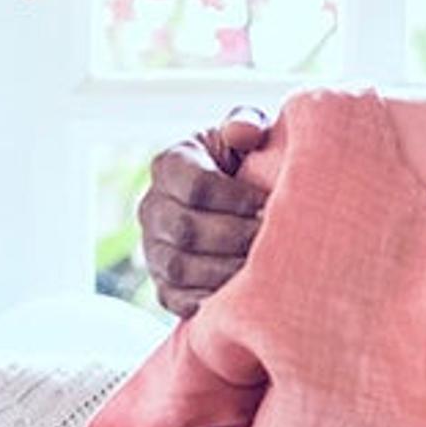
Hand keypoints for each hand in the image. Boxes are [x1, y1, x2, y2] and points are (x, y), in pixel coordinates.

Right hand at [138, 109, 275, 315]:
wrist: (244, 210)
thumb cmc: (250, 165)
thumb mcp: (249, 136)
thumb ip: (246, 123)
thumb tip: (242, 131)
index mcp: (170, 164)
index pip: (194, 184)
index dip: (234, 198)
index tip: (269, 204)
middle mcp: (152, 208)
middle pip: (185, 229)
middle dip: (234, 237)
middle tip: (273, 241)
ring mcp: (154, 250)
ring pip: (180, 268)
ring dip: (225, 271)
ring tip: (263, 270)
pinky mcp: (164, 287)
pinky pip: (178, 300)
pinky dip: (210, 303)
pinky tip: (242, 297)